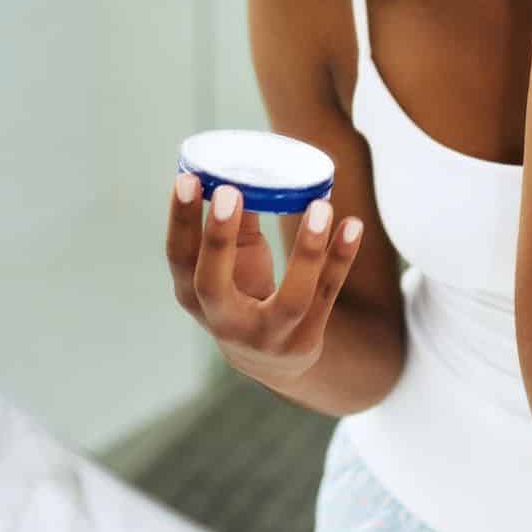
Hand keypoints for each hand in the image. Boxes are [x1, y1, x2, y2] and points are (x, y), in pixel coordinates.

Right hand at [166, 176, 363, 381]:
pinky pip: (328, 295)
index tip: (186, 178)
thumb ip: (236, 226)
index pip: (179, 258)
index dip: (180, 220)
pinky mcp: (306, 339)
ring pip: (291, 299)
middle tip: (228, 192)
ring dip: (307, 251)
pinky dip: (341, 258)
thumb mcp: (229, 267)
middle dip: (218, 239)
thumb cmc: (242, 295)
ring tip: (321, 205)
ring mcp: (268, 337)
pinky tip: (352, 224)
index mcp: (194, 296)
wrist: (272, 362)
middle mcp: (225, 322)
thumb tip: (244, 169)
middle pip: (213, 284)